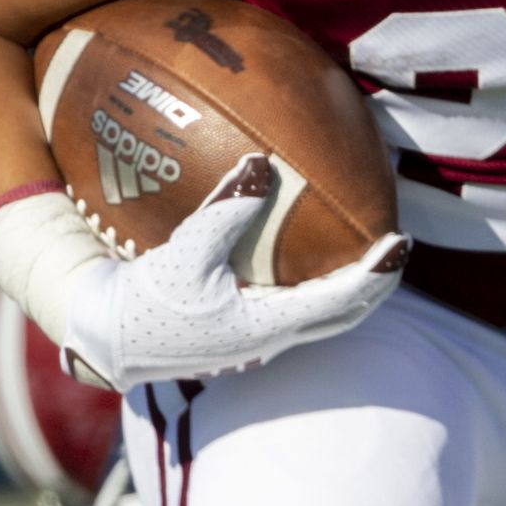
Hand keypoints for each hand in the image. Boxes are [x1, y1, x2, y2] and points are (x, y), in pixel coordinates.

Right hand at [61, 157, 407, 389]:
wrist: (103, 339)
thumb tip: (260, 164)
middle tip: (398, 245)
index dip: (377, 274)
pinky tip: (309, 256)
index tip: (402, 243)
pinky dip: (317, 287)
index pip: (341, 301)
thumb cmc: (141, 302)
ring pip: (323, 318)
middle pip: (345, 316)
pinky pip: (295, 310)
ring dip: (350, 289)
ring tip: (367, 250)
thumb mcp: (182, 255)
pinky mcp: (240, 333)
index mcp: (266, 326)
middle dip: (377, 284)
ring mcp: (256, 341)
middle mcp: (269, 340)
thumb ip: (226, 211)